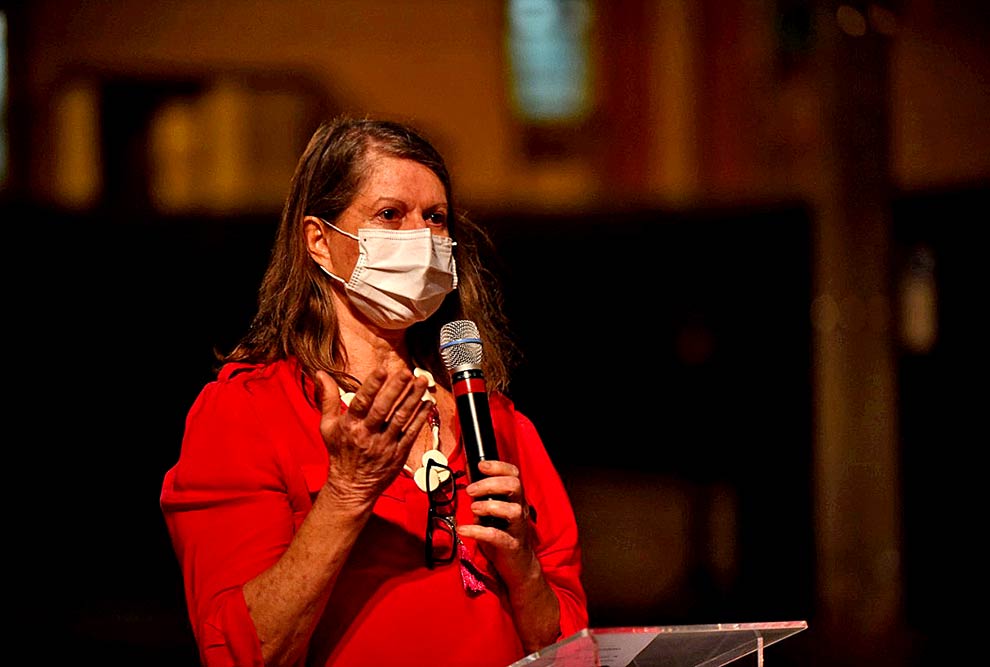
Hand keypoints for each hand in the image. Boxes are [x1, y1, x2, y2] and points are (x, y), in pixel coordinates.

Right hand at [315, 368, 430, 505]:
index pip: (361, 402)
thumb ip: (328, 398)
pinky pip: (411, 432)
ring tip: (422, 381)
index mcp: (350, 426)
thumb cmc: (340, 452)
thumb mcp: (327, 426)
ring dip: (413, 399)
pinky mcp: (398, 453)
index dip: (371, 385)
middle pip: (383, 409)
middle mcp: (367, 435)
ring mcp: (385, 445)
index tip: (382, 369)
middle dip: (395, 389)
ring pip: (401, 418)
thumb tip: (320, 373)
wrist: (352, 487)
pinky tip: (427, 402)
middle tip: (406, 372)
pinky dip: (420, 417)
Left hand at [457, 459, 539, 586]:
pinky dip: (478, 531)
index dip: (499, 466)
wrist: (518, 567)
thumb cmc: (503, 537)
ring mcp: (518, 528)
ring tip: (473, 509)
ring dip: (490, 506)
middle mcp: (520, 510)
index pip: (514, 475)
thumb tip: (468, 479)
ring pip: (513, 510)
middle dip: (491, 484)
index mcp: (515, 499)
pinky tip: (464, 530)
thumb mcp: (492, 513)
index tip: (480, 466)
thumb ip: (483, 498)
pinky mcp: (512, 546)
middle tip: (471, 490)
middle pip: (515, 486)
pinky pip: (497, 536)